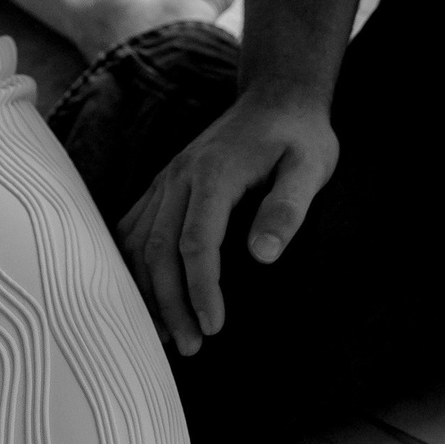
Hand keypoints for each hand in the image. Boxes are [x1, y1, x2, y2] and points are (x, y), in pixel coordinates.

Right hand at [116, 86, 338, 355]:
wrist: (276, 96)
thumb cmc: (299, 135)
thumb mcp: (311, 168)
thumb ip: (287, 209)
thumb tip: (263, 255)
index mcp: (216, 172)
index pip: (196, 241)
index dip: (200, 288)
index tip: (213, 327)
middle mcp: (181, 175)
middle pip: (160, 248)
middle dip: (170, 303)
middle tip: (191, 347)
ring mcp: (167, 179)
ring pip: (138, 242)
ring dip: (147, 291)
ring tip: (166, 334)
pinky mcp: (164, 184)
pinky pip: (133, 227)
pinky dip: (132, 265)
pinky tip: (144, 295)